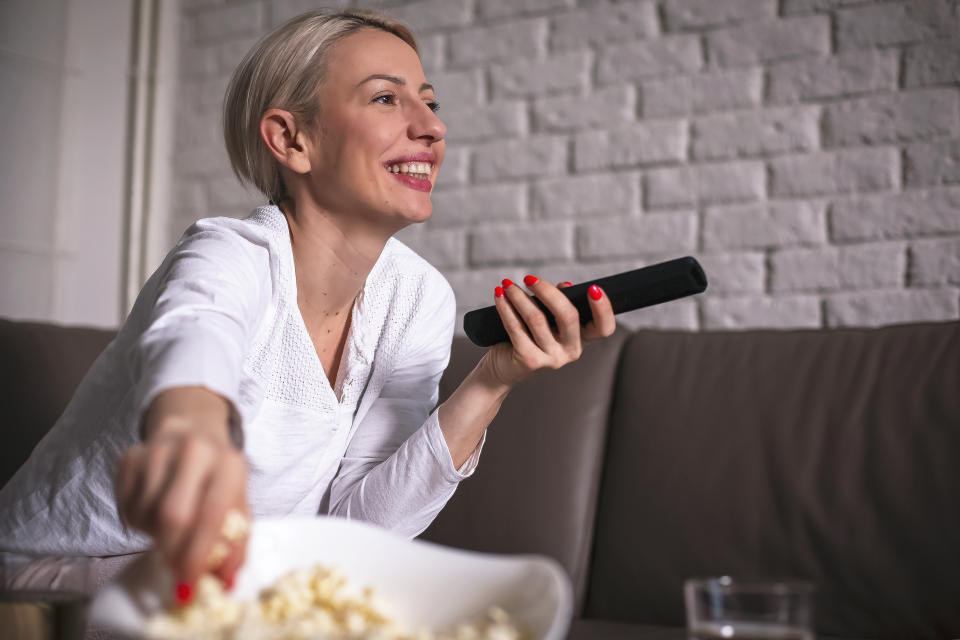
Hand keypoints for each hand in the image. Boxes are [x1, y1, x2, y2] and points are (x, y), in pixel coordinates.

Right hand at [115, 387, 248, 596]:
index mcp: (228, 464)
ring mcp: (159, 450)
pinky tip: (153, 509)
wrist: (191, 428)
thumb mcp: (237, 500)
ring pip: (146, 514)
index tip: (188, 588)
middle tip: (174, 569)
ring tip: (169, 527)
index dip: (197, 556)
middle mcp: (194, 451)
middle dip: (171, 552)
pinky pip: (126, 505)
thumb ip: (236, 541)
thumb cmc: (217, 475)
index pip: (211, 516)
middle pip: (173, 516)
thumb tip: (227, 583)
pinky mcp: (131, 455)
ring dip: (154, 535)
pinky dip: (138, 520)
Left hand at [484, 275, 615, 388]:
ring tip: (507, 285)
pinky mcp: (530, 360)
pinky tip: (499, 296)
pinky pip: (516, 327)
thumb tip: (564, 286)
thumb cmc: (528, 339)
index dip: (603, 309)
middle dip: (547, 291)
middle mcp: (571, 351)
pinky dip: (506, 308)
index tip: (594, 288)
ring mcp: (551, 359)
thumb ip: (558, 305)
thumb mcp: (548, 322)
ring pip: (537, 318)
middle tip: (529, 278)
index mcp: (582, 339)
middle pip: (568, 315)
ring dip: (519, 297)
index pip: (604, 328)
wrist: (503, 370)